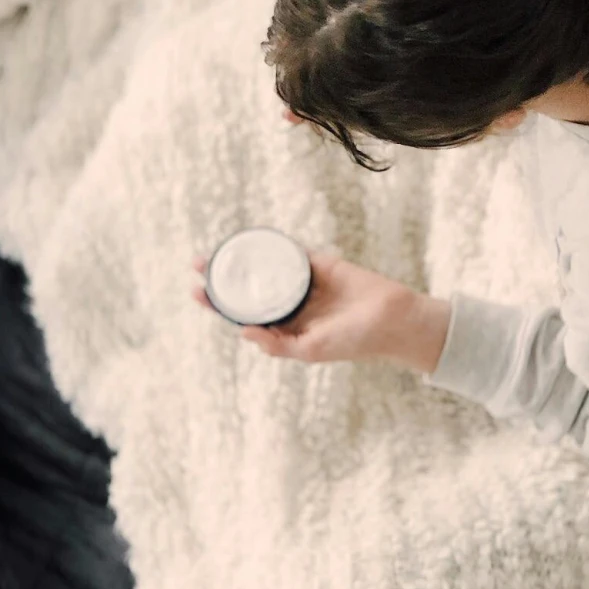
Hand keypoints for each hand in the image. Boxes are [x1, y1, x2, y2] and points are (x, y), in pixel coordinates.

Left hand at [192, 251, 450, 373]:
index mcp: (285, 328)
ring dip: (242, 259)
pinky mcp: (319, 264)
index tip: (196, 292)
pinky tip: (253, 238)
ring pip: (266, 268)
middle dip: (223, 277)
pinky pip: (291, 252)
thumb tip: (241, 331)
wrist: (391, 318)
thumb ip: (277, 345)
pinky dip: (274, 244)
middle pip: (249, 289)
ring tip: (217, 250)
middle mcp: (290, 305)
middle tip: (198, 265)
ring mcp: (303, 283)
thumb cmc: (353, 341)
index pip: (244, 315)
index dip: (219, 304)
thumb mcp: (311, 350)